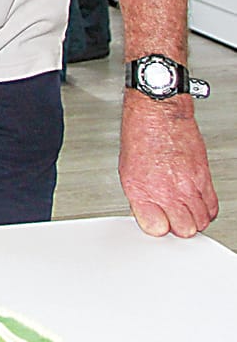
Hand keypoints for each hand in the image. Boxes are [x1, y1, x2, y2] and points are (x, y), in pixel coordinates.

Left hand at [119, 90, 218, 236]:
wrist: (158, 111)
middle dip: (179, 227)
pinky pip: (212, 204)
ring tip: (185, 210)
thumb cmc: (140, 135)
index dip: (158, 228)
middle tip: (173, 218)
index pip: (158, 229)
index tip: (157, 222)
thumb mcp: (127, 171)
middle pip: (185, 229)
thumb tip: (148, 214)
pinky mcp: (204, 175)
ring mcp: (188, 184)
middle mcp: (168, 189)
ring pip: (201, 220)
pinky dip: (206, 208)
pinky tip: (196, 202)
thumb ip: (140, 197)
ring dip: (194, 219)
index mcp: (144, 190)